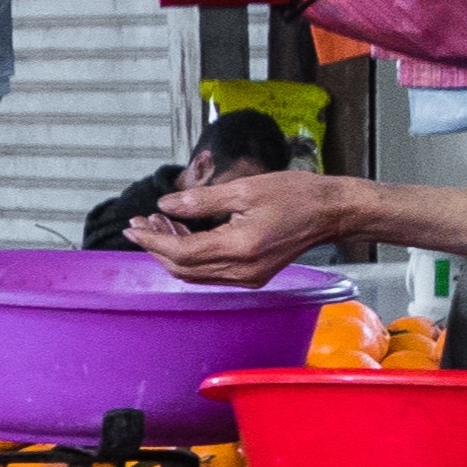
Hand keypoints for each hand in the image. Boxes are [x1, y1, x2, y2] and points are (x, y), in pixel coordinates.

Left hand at [133, 166, 370, 282]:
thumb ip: (201, 200)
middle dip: (156, 246)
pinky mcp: (253, 276)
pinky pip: (210, 272)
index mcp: (241, 248)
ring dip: (171, 251)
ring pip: (194, 273)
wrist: (333, 212)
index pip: (181, 252)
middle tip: (141, 222)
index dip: (152, 240)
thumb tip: (166, 204)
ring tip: (159, 223)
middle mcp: (243, 270)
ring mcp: (249, 277)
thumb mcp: (245, 189)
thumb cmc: (298, 196)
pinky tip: (183, 232)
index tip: (133, 227)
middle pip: (182, 268)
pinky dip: (190, 255)